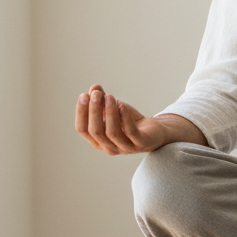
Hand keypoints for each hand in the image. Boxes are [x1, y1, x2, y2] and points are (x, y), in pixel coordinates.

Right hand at [75, 83, 203, 154]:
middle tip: (96, 93)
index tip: (84, 95)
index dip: (81, 113)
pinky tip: (122, 105)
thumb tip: (94, 87)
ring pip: (112, 132)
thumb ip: (102, 100)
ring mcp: (125, 148)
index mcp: (98, 141)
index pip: (83, 130)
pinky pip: (130, 132)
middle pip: (95, 131)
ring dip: (109, 112)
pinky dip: (125, 117)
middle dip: (94, 111)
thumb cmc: (131, 121)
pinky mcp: (141, 144)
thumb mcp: (114, 109)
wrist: (154, 131)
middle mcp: (109, 148)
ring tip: (110, 96)